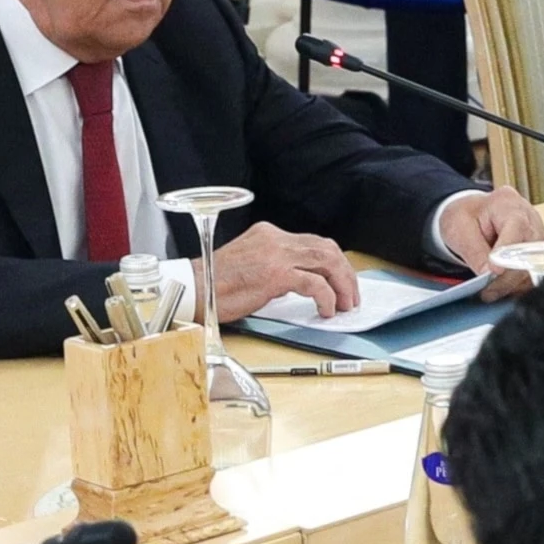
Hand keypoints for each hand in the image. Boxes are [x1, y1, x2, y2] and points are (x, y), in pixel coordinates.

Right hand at [211, 222, 362, 321]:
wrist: (193, 289)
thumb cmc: (216, 284)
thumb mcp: (250, 265)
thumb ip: (276, 266)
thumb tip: (302, 282)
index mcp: (269, 234)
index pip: (313, 242)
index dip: (333, 262)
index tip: (341, 281)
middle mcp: (275, 238)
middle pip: (326, 249)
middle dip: (345, 273)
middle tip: (350, 295)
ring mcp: (276, 254)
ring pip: (327, 261)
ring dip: (342, 284)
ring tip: (344, 304)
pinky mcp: (276, 274)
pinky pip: (314, 283)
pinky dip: (327, 297)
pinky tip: (326, 309)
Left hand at [437, 189, 543, 281]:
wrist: (471, 215)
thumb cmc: (465, 217)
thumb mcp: (459, 229)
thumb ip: (474, 251)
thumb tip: (488, 274)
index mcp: (508, 203)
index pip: (517, 227)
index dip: (508, 252)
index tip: (494, 271)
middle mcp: (529, 217)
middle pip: (530, 249)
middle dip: (509, 275)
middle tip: (487, 291)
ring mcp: (537, 234)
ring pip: (535, 264)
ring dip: (514, 282)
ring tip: (491, 292)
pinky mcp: (539, 251)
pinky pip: (534, 271)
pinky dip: (518, 283)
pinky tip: (502, 289)